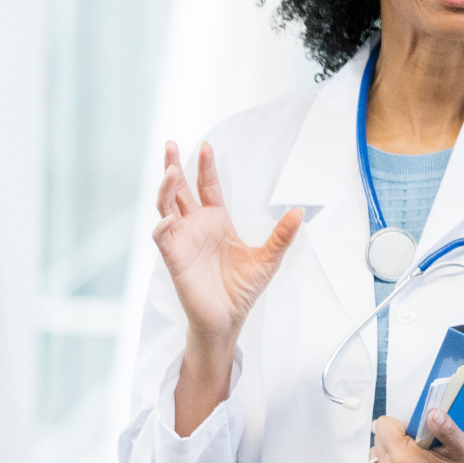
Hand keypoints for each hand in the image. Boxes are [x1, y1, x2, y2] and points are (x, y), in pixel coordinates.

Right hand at [152, 141, 301, 342]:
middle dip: (173, 167)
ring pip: (167, 207)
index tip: (206, 146)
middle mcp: (196, 227)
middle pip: (179, 191)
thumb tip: (299, 213)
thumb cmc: (242, 289)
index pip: (207, 187)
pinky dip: (163, 227)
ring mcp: (183, 241)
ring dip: (166, 190)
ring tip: (170, 172)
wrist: (228, 318)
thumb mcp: (268, 258)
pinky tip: (169, 218)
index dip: (205, 168)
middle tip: (170, 144)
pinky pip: (163, 238)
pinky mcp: (175, 259)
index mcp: (216, 222)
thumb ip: (282, 235)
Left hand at [370, 414, 463, 462]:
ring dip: (390, 453)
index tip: (418, 433)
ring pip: (375, 457)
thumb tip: (432, 412)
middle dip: (396, 438)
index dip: (402, 424)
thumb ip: (444, 427)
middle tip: (420, 447)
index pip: (383, 426)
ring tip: (414, 460)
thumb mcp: (462, 445)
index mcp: (405, 461)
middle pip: (378, 440)